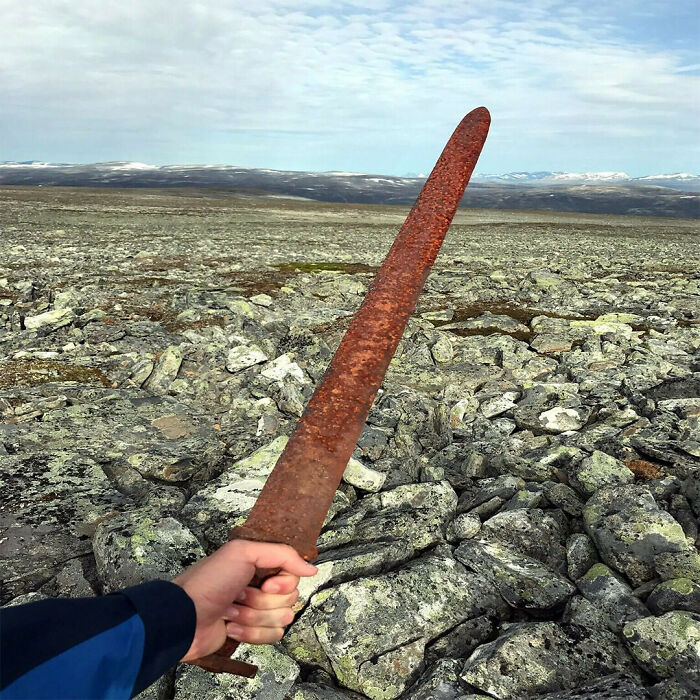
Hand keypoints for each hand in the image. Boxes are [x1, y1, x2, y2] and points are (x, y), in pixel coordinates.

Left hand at [173, 539, 316, 661]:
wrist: (184, 619)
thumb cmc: (208, 582)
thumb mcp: (243, 553)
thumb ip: (282, 554)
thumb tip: (311, 569)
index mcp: (259, 563)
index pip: (292, 574)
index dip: (283, 582)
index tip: (266, 583)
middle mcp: (260, 585)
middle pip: (290, 597)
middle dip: (263, 600)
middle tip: (239, 595)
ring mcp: (256, 610)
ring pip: (282, 618)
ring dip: (254, 616)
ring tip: (230, 611)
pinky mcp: (251, 632)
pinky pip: (272, 635)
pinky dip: (251, 633)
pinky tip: (231, 626)